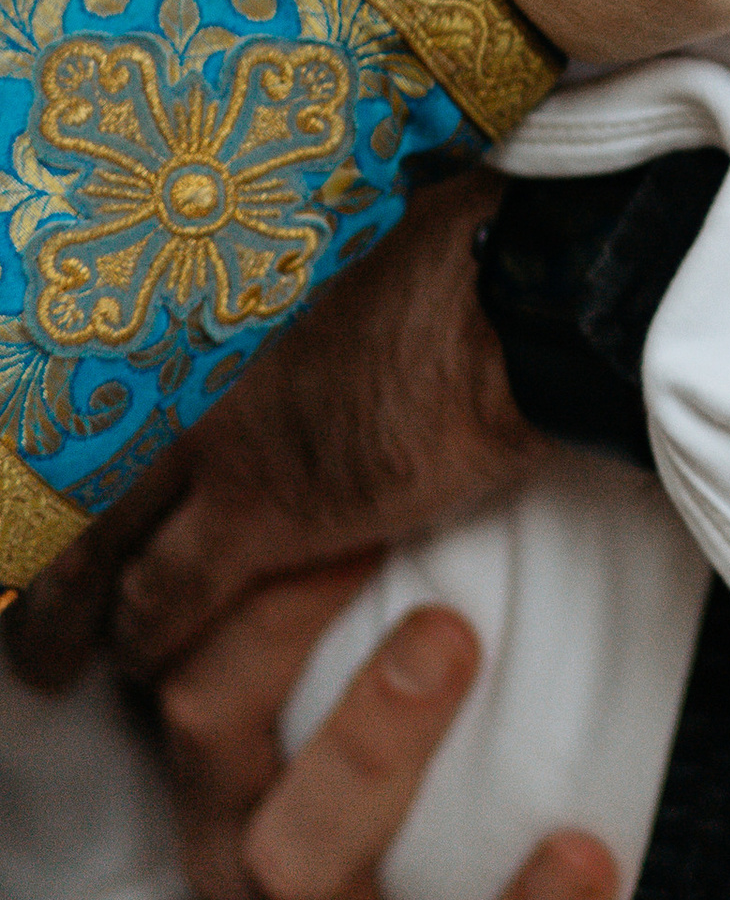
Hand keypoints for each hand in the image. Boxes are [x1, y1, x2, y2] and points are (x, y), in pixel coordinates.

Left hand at [9, 169, 535, 693]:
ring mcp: (203, 440)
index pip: (74, 389)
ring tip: (50, 662)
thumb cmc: (457, 239)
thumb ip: (290, 273)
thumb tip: (303, 268)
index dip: (53, 463)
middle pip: (62, 481)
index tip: (46, 500)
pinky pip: (160, 601)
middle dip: (37, 556)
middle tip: (21, 605)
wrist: (511, 290)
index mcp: (187, 295)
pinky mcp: (254, 512)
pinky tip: (139, 670)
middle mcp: (172, 367)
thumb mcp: (346, 230)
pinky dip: (144, 641)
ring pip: (89, 554)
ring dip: (65, 618)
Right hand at [156, 571, 729, 899]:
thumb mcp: (409, 608)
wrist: (474, 874)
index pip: (213, 722)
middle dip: (366, 750)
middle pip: (289, 867)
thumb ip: (392, 516)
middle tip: (453, 628)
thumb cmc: (450, 694)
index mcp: (250, 801)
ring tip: (587, 856)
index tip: (360, 520)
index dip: (268, 631)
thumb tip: (489, 347)